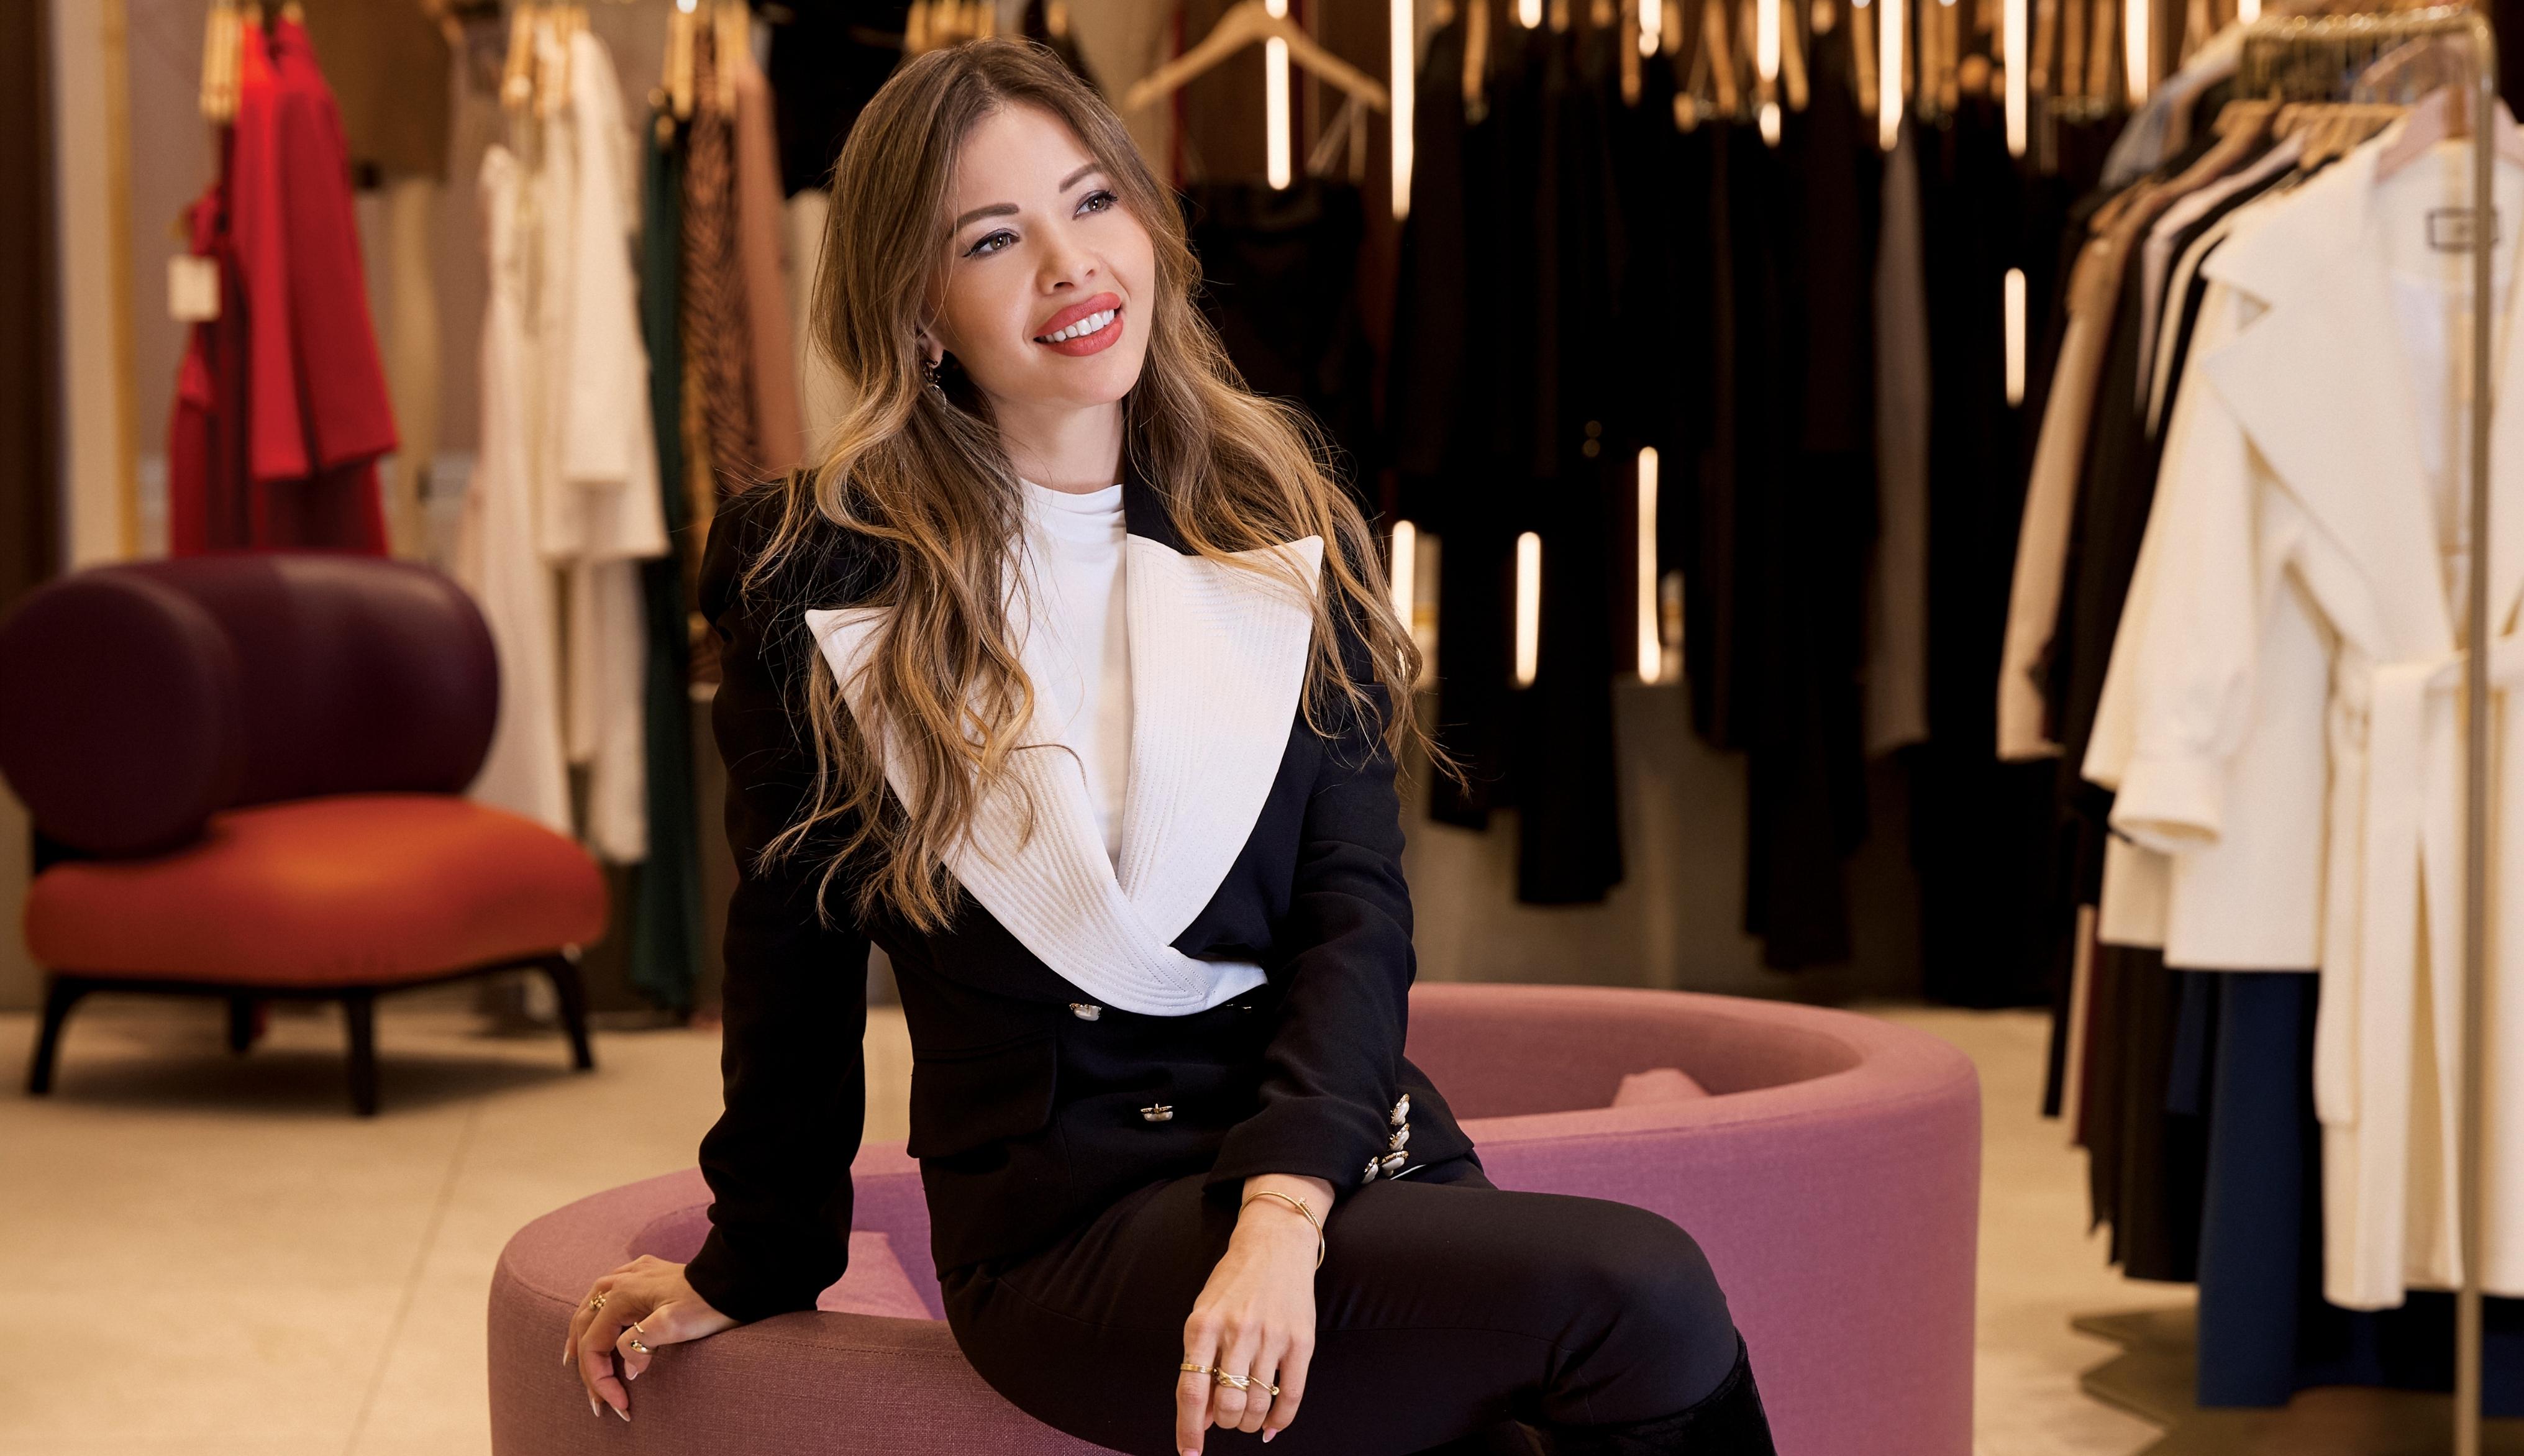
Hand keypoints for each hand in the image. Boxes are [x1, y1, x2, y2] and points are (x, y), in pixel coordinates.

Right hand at [561, 1256, 737, 1420]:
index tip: (618, 1403)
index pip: (594, 1345)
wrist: (735, 1278)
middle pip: (586, 1328)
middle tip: (596, 1398)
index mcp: (621, 1295)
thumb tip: (629, 1368)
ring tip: (576, 1361)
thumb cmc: (707, 1302)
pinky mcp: (645, 1275)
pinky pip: (606, 1296)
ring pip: (591, 1309)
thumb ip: (640, 1344)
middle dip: (588, 1366)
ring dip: (583, 1338)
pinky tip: (599, 1322)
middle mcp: (619, 1281)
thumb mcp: (674, 1325)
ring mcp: (631, 1275)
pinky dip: (596, 1316)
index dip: (600, 1379)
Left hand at [1176, 1175, 1331, 1452]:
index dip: (1189, 1429)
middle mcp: (1236, 1331)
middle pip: (1228, 1404)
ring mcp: (1271, 1336)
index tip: (1190, 1453)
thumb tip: (1204, 1417)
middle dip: (1226, 1422)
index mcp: (1202, 1325)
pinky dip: (1280, 1420)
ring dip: (1250, 1422)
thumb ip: (1199, 1362)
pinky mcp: (1301, 1341)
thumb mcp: (1204, 1313)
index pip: (1191, 1390)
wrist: (1274, 1243)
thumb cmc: (1232, 1283)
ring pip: (1258, 1404)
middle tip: (1227, 1417)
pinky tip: (1272, 1426)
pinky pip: (1291, 1396)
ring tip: (1248, 1417)